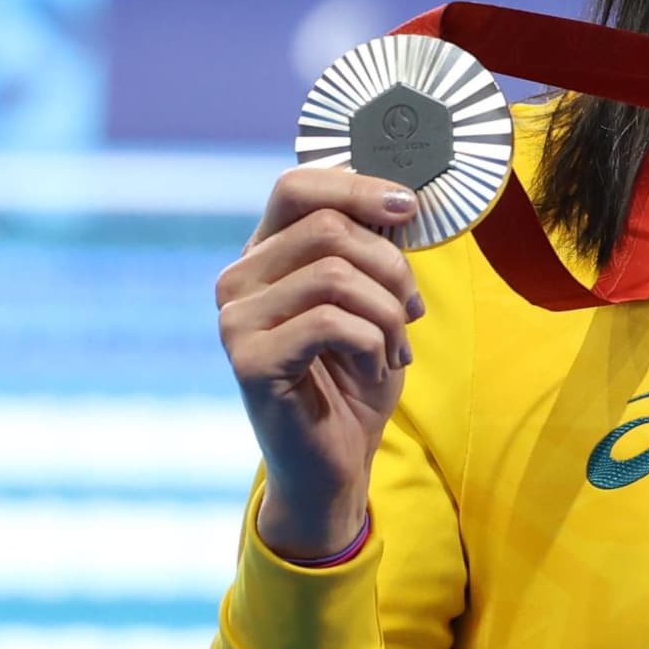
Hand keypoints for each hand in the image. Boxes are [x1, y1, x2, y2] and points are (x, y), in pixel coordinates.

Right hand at [216, 168, 427, 559]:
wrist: (336, 461)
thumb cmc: (354, 378)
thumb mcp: (373, 302)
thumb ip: (373, 251)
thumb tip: (399, 200)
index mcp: (265, 255)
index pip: (297, 187)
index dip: (357, 187)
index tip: (407, 208)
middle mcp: (239, 280)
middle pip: (329, 229)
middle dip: (391, 268)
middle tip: (412, 312)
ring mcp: (236, 320)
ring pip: (337, 274)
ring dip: (388, 312)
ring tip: (396, 347)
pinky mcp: (249, 360)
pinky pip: (333, 323)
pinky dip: (373, 344)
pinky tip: (374, 367)